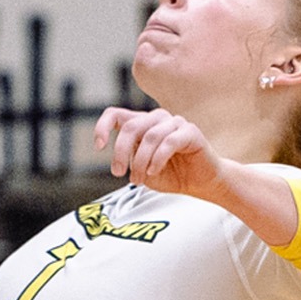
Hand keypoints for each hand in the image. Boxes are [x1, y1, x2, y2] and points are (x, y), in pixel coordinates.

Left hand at [94, 107, 225, 196]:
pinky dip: (157, 159)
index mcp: (143, 125)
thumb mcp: (142, 170)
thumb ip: (130, 159)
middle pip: (130, 127)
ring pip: (149, 137)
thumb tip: (120, 155)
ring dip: (140, 161)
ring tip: (140, 179)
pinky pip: (168, 142)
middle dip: (120, 152)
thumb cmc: (173, 175)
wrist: (202, 184)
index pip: (115, 115)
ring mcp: (175, 123)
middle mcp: (157, 119)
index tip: (99, 147)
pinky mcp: (190, 131)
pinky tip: (153, 171)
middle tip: (119, 174)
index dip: (102, 127)